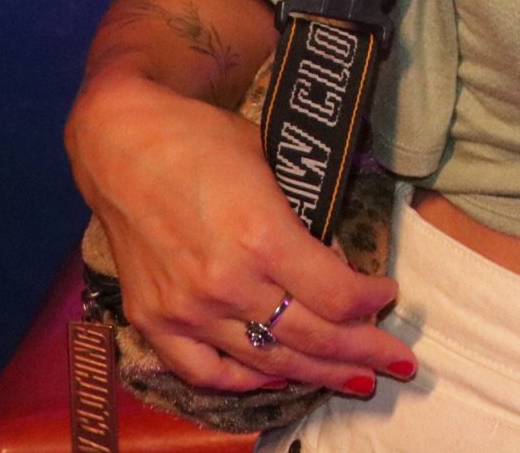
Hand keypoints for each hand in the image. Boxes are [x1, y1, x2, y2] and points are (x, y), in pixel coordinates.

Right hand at [68, 73, 413, 394]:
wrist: (122, 142)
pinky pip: (204, 370)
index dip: (372, 302)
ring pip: (267, 360)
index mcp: (263, 238)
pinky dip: (244, 380)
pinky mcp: (153, 319)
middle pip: (312, 336)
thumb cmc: (202, 139)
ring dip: (318, 373)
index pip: (338, 295)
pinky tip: (276, 376)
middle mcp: (227, 283)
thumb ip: (302, 218)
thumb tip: (339, 258)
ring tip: (354, 380)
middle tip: (397, 362)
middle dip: (364, 352)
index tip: (388, 295)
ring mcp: (187, 308)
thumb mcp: (272, 164)